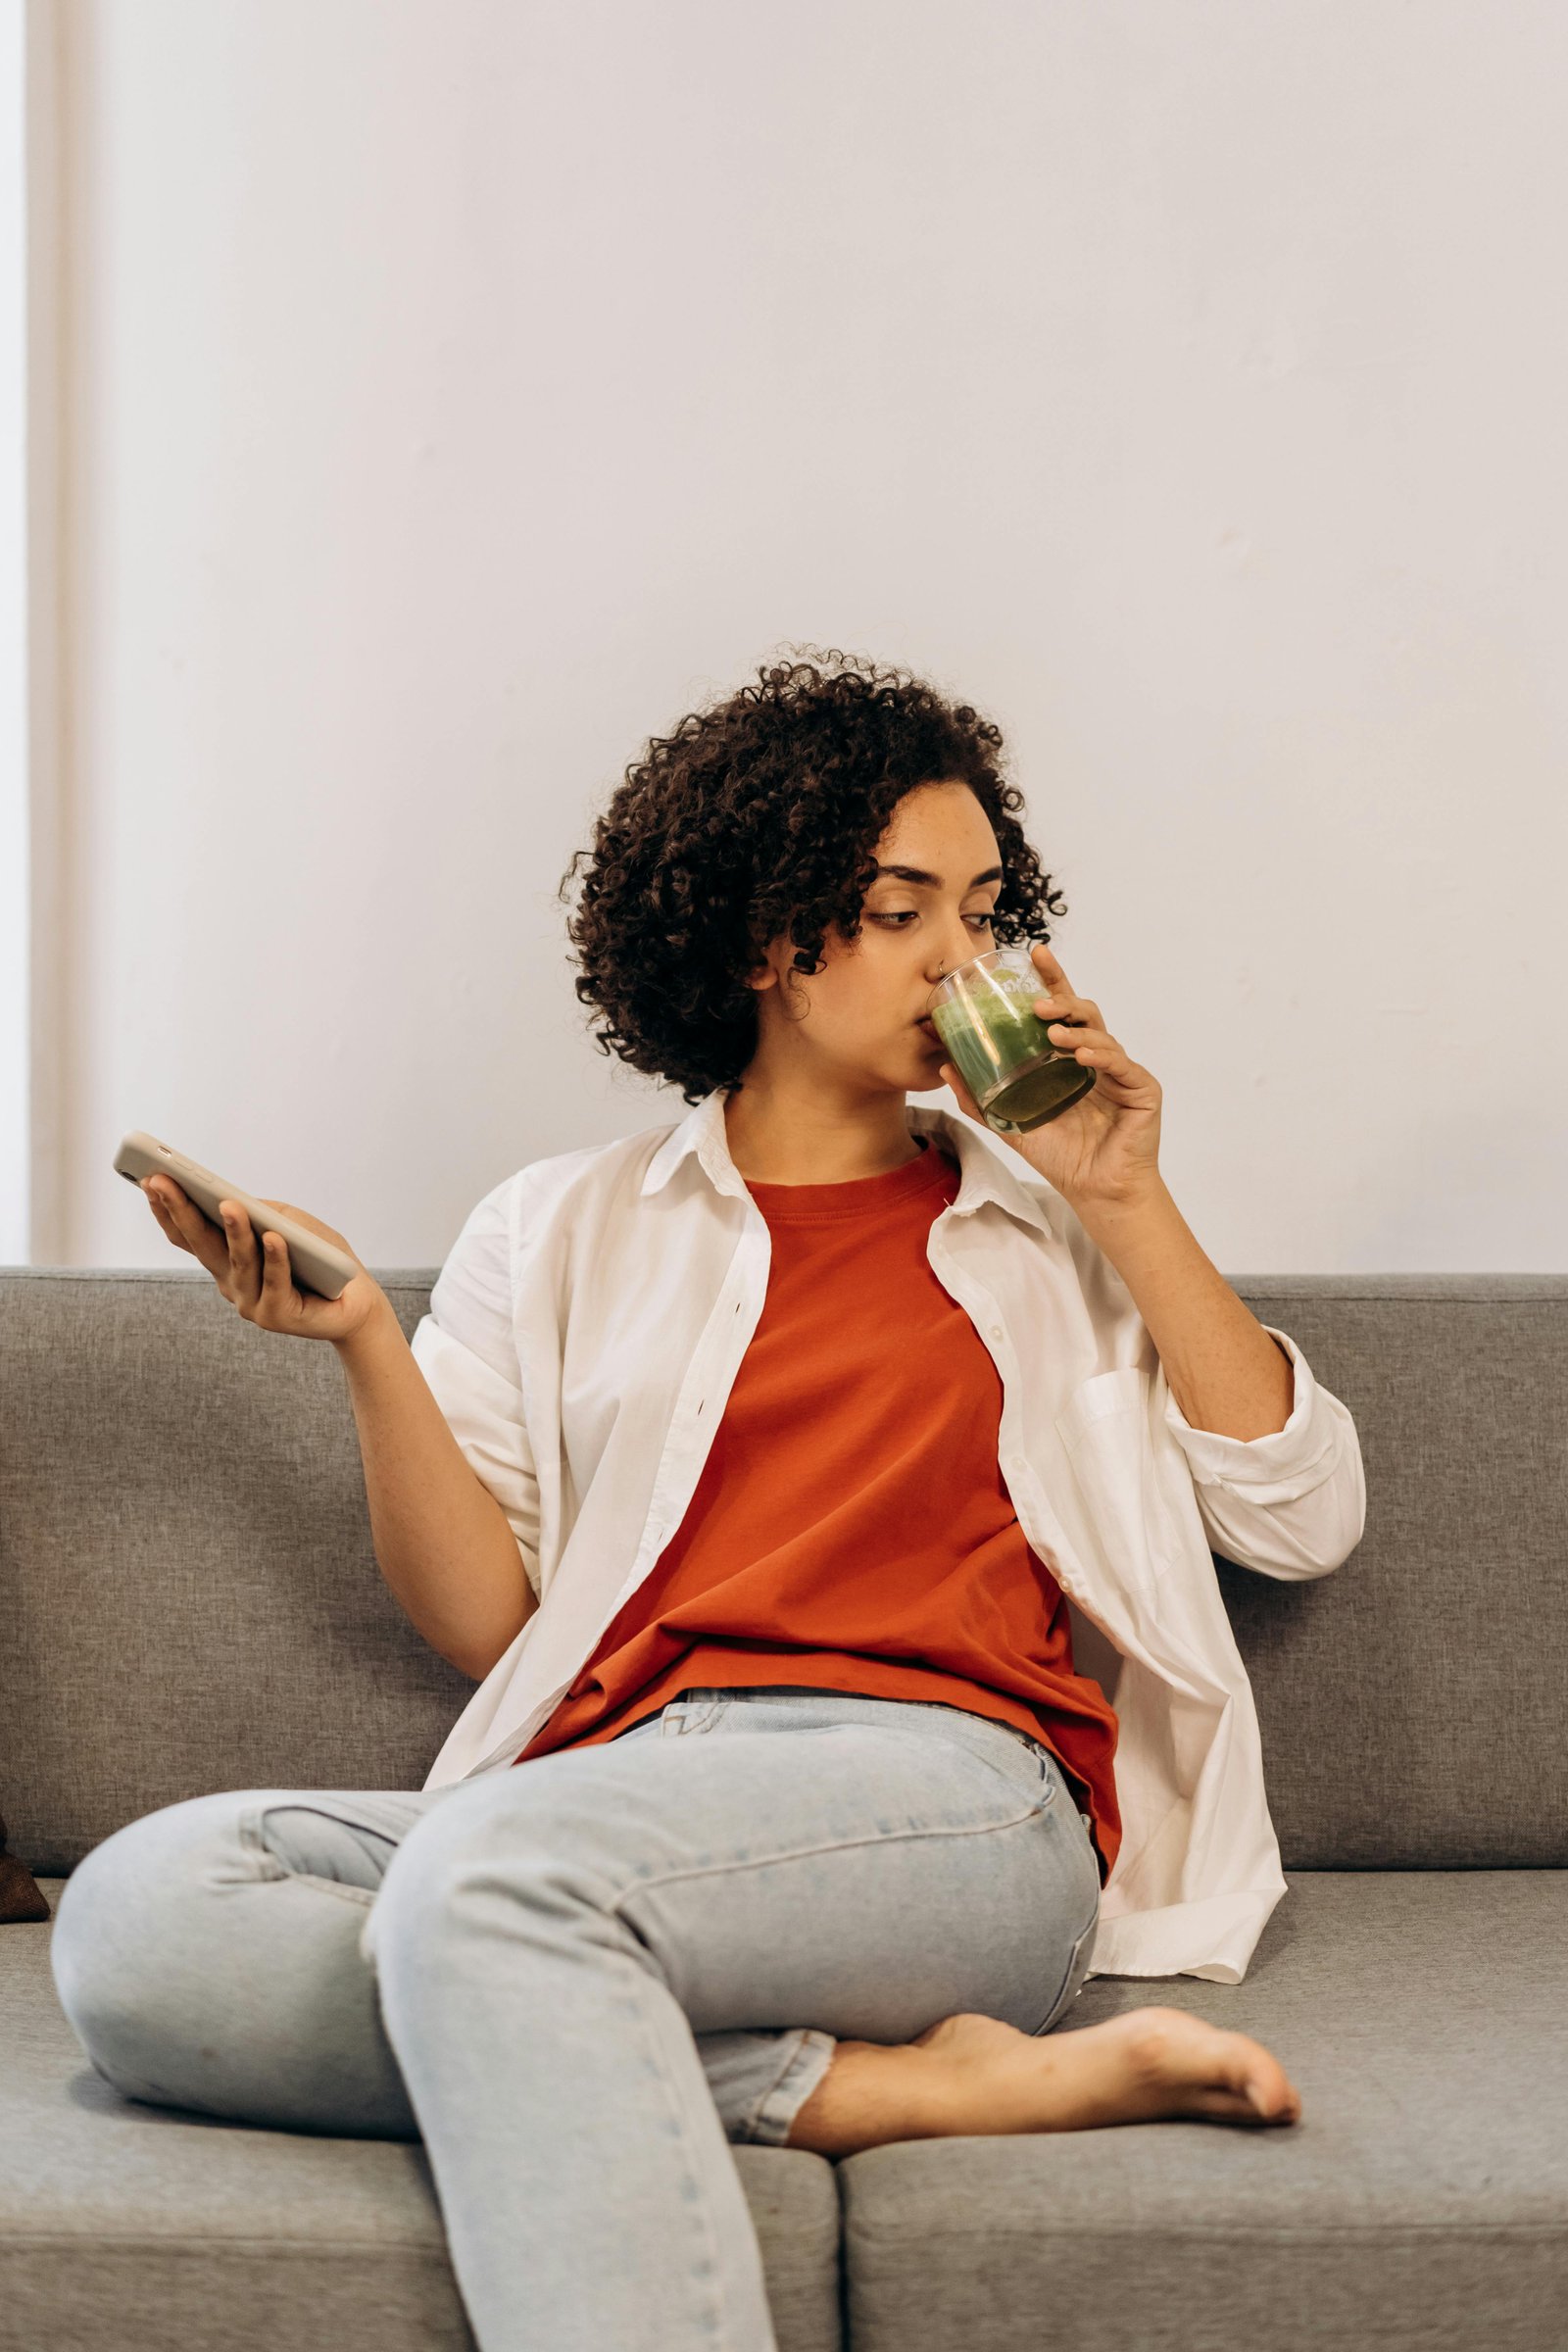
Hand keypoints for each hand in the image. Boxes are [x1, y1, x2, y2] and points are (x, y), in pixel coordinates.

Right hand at [140, 1178, 387, 1345]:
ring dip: (234, 1232)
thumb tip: (238, 1203)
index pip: (189, 1235)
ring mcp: (251, 1302)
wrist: (358, 1301)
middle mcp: (231, 1282)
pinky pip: (276, 1283)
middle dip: (181, 1211)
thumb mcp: (291, 1223)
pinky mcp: (278, 1316)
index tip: (150, 1179)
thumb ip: (264, 1212)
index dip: (167, 1209)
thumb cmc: (321, 1257)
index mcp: (226, 1259)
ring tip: (229, 1205)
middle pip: (202, 1244)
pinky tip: (273, 1238)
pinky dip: (275, 1259)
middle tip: (163, 1182)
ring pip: (239, 1262)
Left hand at [937, 940, 1162, 1206]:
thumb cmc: (1062, 1155)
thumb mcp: (1012, 1124)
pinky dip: (1101, 1056)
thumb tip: (945, 1068)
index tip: (1036, 952)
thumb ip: (980, 1099)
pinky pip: (1122, 1064)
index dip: (1052, 980)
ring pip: (1101, 1033)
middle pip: (1084, 1012)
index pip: (1061, 1011)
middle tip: (1037, 1003)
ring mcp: (1121, 1071)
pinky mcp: (1142, 1089)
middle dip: (1062, 999)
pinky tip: (1081, 1056)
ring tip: (1051, 1034)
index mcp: (1069, 1059)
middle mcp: (1097, 1058)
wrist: (1096, 1191)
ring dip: (1075, 1030)